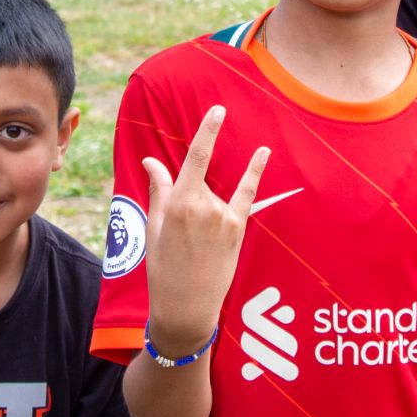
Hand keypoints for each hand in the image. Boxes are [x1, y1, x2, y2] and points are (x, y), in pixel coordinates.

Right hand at [142, 106, 270, 353]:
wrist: (186, 307)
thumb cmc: (162, 268)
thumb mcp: (153, 227)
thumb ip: (159, 189)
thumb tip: (153, 160)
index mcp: (180, 204)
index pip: (196, 158)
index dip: (208, 131)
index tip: (217, 110)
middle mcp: (206, 206)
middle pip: (197, 183)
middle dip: (187, 199)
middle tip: (178, 239)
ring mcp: (226, 217)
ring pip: (213, 195)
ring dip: (202, 210)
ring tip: (193, 247)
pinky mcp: (238, 228)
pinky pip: (247, 194)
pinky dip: (254, 172)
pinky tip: (263, 152)